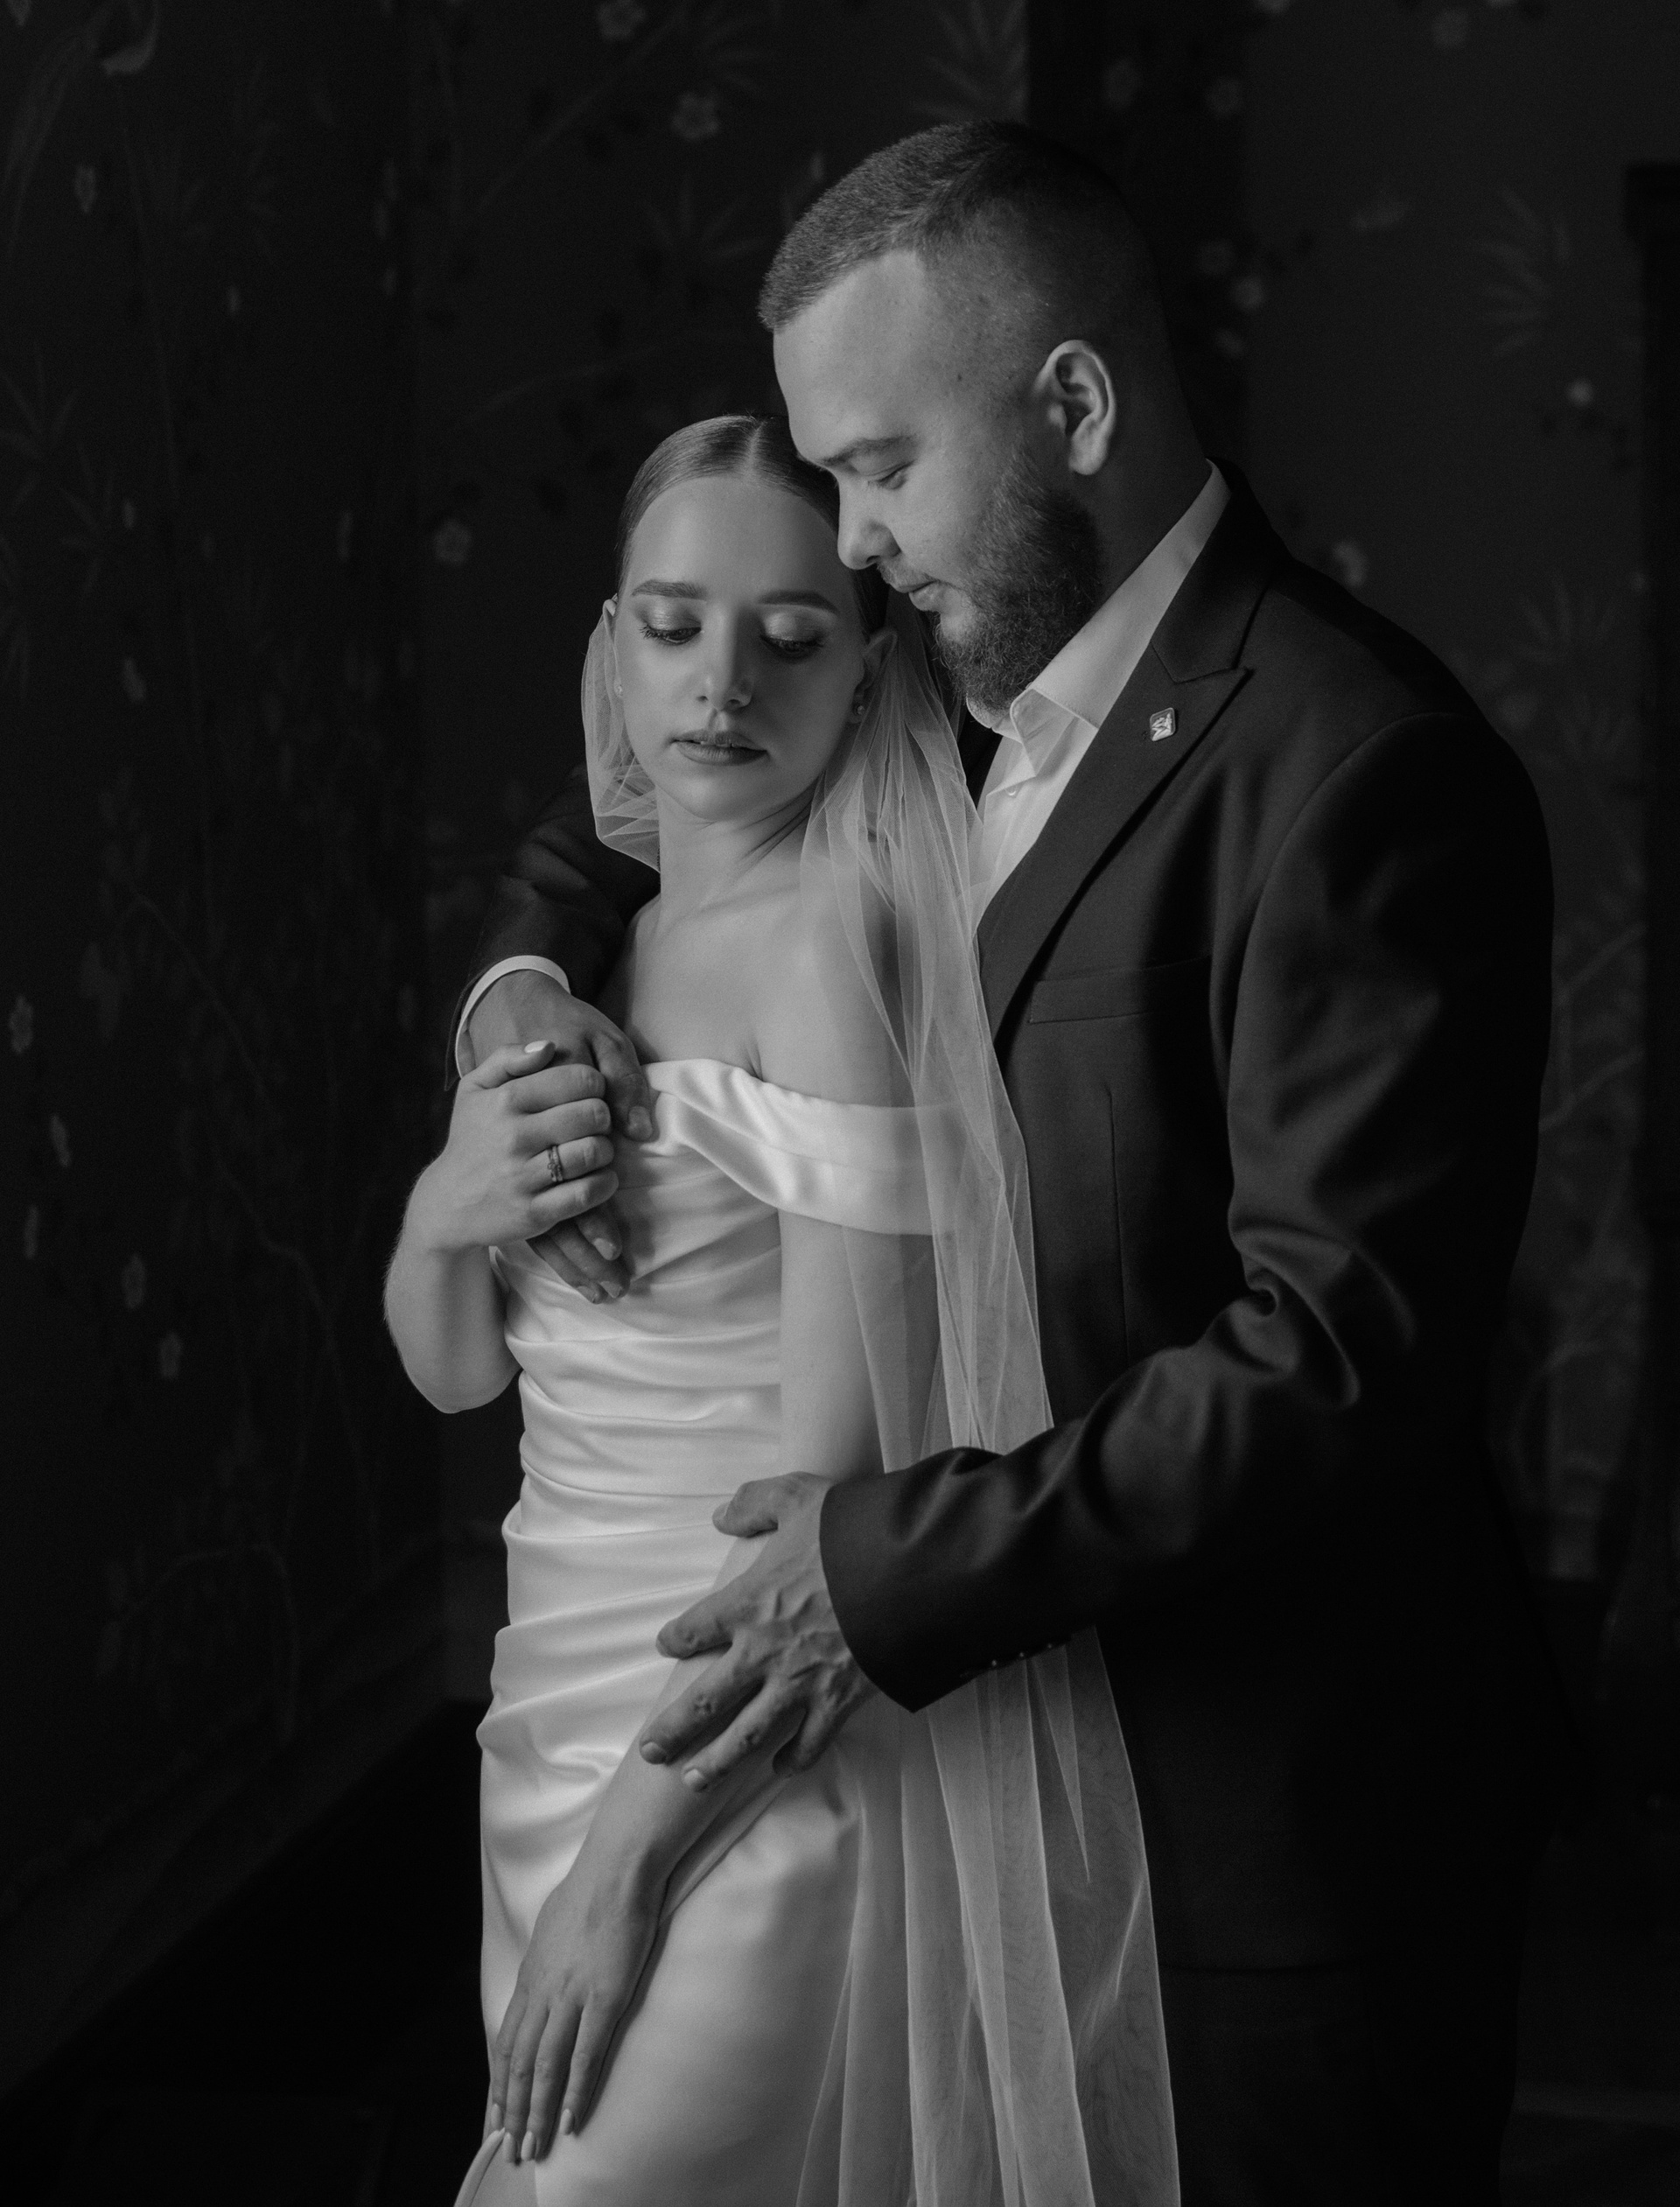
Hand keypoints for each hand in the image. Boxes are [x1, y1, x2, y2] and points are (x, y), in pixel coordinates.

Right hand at [412, 1041, 618, 1257]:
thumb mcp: (474, 1090)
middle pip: (592, 1114)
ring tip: (595, 1150)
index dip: (595, 1084)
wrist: (448, 1205)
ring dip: (605, 1151)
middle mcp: (513, 1137)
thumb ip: (508, 1058)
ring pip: (593, 1152)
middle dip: (603, 1117)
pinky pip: (587, 1192)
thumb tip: (549, 1045)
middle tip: (595, 1124)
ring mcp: (523, 1177)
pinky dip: (604, 1184)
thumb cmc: (471, 1140)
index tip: (590, 1095)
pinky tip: (598, 1177)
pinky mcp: (534, 1213)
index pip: (578, 1079)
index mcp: (505, 1101)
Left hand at [489, 1848, 661, 2163]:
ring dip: (537, 2111)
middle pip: (517, 2063)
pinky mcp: (605, 1997)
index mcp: (530, 1977)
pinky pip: (585, 2054)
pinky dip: (575, 2091)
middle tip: (510, 2148)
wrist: (617, 1868)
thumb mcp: (551, 1928)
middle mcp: (543, 1992)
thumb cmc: (590, 1890)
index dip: (497, 2085)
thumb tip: (541, 1974)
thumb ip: (544, 1959)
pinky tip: (571, 2118)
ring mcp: (572, 1996)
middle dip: (511, 2110)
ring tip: (534, 2146)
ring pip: (544, 2066)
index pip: (504, 2043)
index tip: (494, 2118)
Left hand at [639, 1475, 874, 1786]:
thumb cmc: (851, 1531)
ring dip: (717, 1762)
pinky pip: (809, 1743)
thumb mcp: (797, 1497)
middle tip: (649, 1752)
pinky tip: (778, 1769)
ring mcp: (800, 1684)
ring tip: (693, 1781)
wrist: (910, 1570)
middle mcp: (763, 1652)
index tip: (667, 1646)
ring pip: (747, 1735)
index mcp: (748, 1603)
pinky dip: (793, 1760)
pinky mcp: (838, 1703)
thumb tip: (722, 1516)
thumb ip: (755, 1504)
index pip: (695, 1629)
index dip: (676, 1640)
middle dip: (674, 1730)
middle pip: (705, 1701)